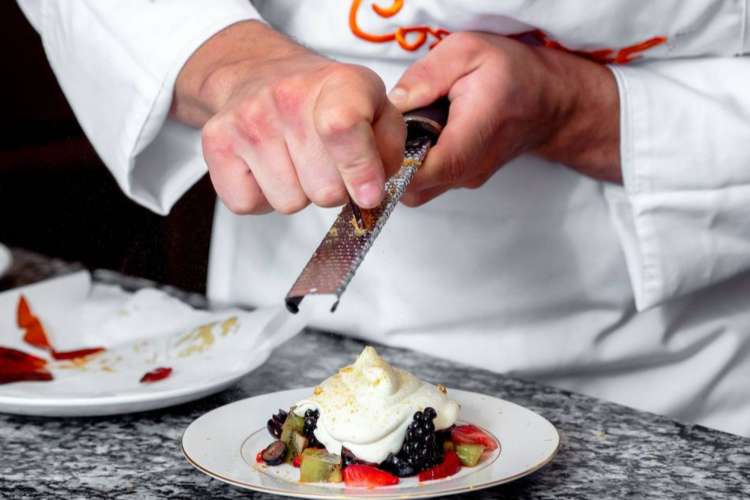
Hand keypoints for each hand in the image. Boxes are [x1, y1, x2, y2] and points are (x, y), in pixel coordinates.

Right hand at [172, 21, 404, 213]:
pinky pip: (247, 204)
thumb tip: (372, 189)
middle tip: (327, 165)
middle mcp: (288, 96)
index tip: (369, 194)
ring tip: (296, 162)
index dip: (360, 171)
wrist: (262, 74)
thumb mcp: (377, 109)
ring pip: (288, 203)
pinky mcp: (216, 143)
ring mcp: (248, 120)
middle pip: (323, 190)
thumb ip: (390, 148)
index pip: (343, 128)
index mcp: (339, 83)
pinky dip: (262, 198)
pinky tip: (269, 169)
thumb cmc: (326, 100)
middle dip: (334, 190)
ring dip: (298, 194)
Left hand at [389, 32, 620, 206]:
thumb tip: (395, 102)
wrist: (548, 100)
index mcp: (467, 141)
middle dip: (389, 163)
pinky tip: (422, 134)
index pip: (415, 173)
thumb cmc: (512, 74)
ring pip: (415, 189)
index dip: (388, 160)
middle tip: (391, 129)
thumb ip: (426, 75)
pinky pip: (428, 182)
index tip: (381, 136)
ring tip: (409, 128)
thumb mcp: (468, 52)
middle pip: (408, 188)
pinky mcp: (463, 179)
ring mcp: (465, 180)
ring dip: (402, 164)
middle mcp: (466, 171)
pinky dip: (416, 163)